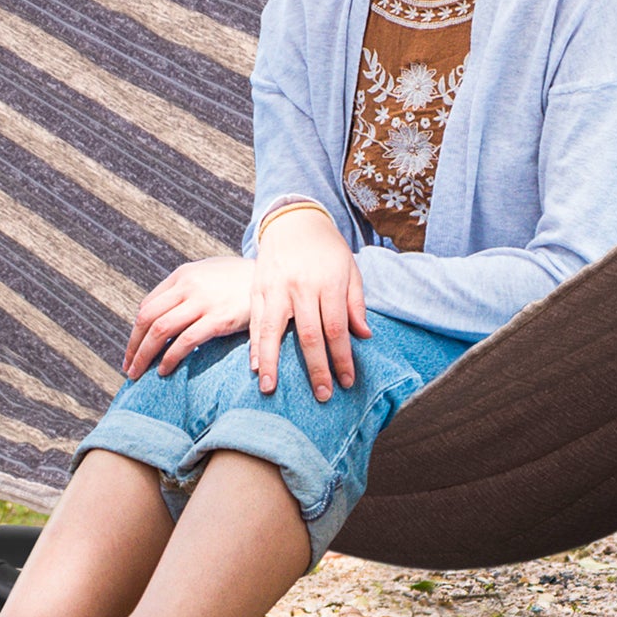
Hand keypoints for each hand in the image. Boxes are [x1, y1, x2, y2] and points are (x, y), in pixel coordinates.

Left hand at [124, 256, 255, 379]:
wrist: (274, 278)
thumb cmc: (240, 281)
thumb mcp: (209, 274)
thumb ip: (186, 289)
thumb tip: (164, 313)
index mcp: (183, 275)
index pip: (148, 305)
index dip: (136, 331)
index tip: (133, 350)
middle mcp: (188, 286)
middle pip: (147, 318)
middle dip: (133, 346)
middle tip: (129, 367)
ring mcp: (203, 302)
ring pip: (160, 330)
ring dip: (144, 355)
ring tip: (139, 372)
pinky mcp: (218, 319)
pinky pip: (184, 342)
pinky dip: (169, 358)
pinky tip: (164, 370)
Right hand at [249, 206, 368, 400]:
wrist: (293, 221)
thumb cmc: (327, 249)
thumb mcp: (350, 269)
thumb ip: (356, 303)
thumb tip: (364, 336)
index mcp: (328, 283)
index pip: (336, 328)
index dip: (342, 358)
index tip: (347, 381)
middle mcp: (300, 287)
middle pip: (308, 334)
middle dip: (316, 368)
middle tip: (322, 395)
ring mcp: (275, 287)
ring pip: (271, 330)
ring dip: (271, 363)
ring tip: (270, 388)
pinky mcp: (257, 288)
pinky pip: (253, 321)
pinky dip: (253, 345)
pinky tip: (254, 365)